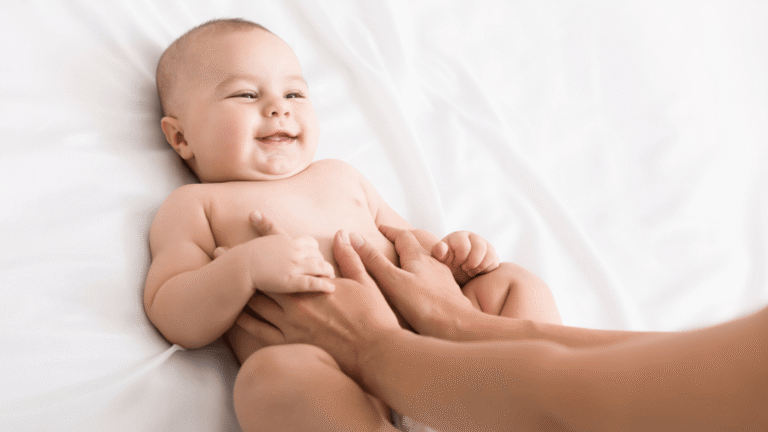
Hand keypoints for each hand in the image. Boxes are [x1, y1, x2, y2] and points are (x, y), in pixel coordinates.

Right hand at [216, 211, 334, 292]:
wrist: (241, 266)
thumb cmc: (248, 255)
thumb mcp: (264, 241)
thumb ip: (269, 234)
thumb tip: (258, 216)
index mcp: (289, 241)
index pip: (311, 243)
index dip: (315, 251)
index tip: (316, 258)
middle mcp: (295, 251)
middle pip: (318, 255)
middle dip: (322, 263)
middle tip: (327, 272)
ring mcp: (295, 266)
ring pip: (320, 267)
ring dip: (328, 273)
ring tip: (331, 280)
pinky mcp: (292, 281)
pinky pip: (313, 282)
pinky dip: (324, 285)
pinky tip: (330, 289)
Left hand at [236, 230, 400, 380]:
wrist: (372, 351)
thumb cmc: (372, 316)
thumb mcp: (364, 282)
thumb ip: (351, 257)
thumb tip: (343, 233)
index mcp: (312, 282)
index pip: (288, 249)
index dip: (270, 231)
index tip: (254, 216)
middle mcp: (296, 300)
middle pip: (261, 276)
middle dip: (242, 261)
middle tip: (220, 251)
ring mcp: (290, 323)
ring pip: (256, 303)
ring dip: (237, 290)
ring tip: (219, 280)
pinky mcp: (289, 343)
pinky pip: (259, 332)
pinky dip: (244, 322)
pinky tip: (232, 315)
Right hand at [351, 225, 476, 338]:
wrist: (458, 327)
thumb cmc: (424, 306)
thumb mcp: (392, 281)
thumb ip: (373, 260)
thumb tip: (353, 236)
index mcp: (418, 257)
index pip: (403, 236)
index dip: (390, 230)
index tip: (380, 227)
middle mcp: (433, 264)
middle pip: (418, 247)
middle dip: (404, 242)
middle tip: (391, 242)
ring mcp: (443, 279)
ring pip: (427, 262)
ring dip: (414, 260)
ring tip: (403, 266)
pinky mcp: (449, 294)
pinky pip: (434, 278)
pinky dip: (424, 277)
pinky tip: (420, 289)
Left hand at [432, 231, 499, 284]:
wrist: (455, 271)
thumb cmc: (446, 264)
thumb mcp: (439, 260)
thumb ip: (438, 253)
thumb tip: (442, 247)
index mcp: (459, 236)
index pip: (464, 247)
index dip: (460, 259)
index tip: (455, 264)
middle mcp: (473, 237)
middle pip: (480, 248)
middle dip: (471, 262)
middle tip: (464, 268)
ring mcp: (485, 245)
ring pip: (489, 255)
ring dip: (479, 267)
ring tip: (470, 271)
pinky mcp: (492, 254)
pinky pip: (494, 262)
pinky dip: (485, 270)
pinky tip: (476, 272)